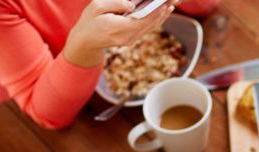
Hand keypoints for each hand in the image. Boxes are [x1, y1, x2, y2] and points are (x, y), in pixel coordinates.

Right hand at [64, 0, 178, 67]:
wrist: (86, 41)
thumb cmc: (89, 21)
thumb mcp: (96, 7)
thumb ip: (114, 4)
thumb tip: (131, 4)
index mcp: (119, 29)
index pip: (142, 20)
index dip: (155, 13)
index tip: (164, 4)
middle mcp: (128, 37)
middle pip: (150, 24)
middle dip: (162, 13)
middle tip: (172, 2)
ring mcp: (130, 40)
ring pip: (150, 28)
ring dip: (161, 17)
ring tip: (170, 5)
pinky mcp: (131, 39)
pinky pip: (146, 29)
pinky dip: (154, 21)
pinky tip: (161, 13)